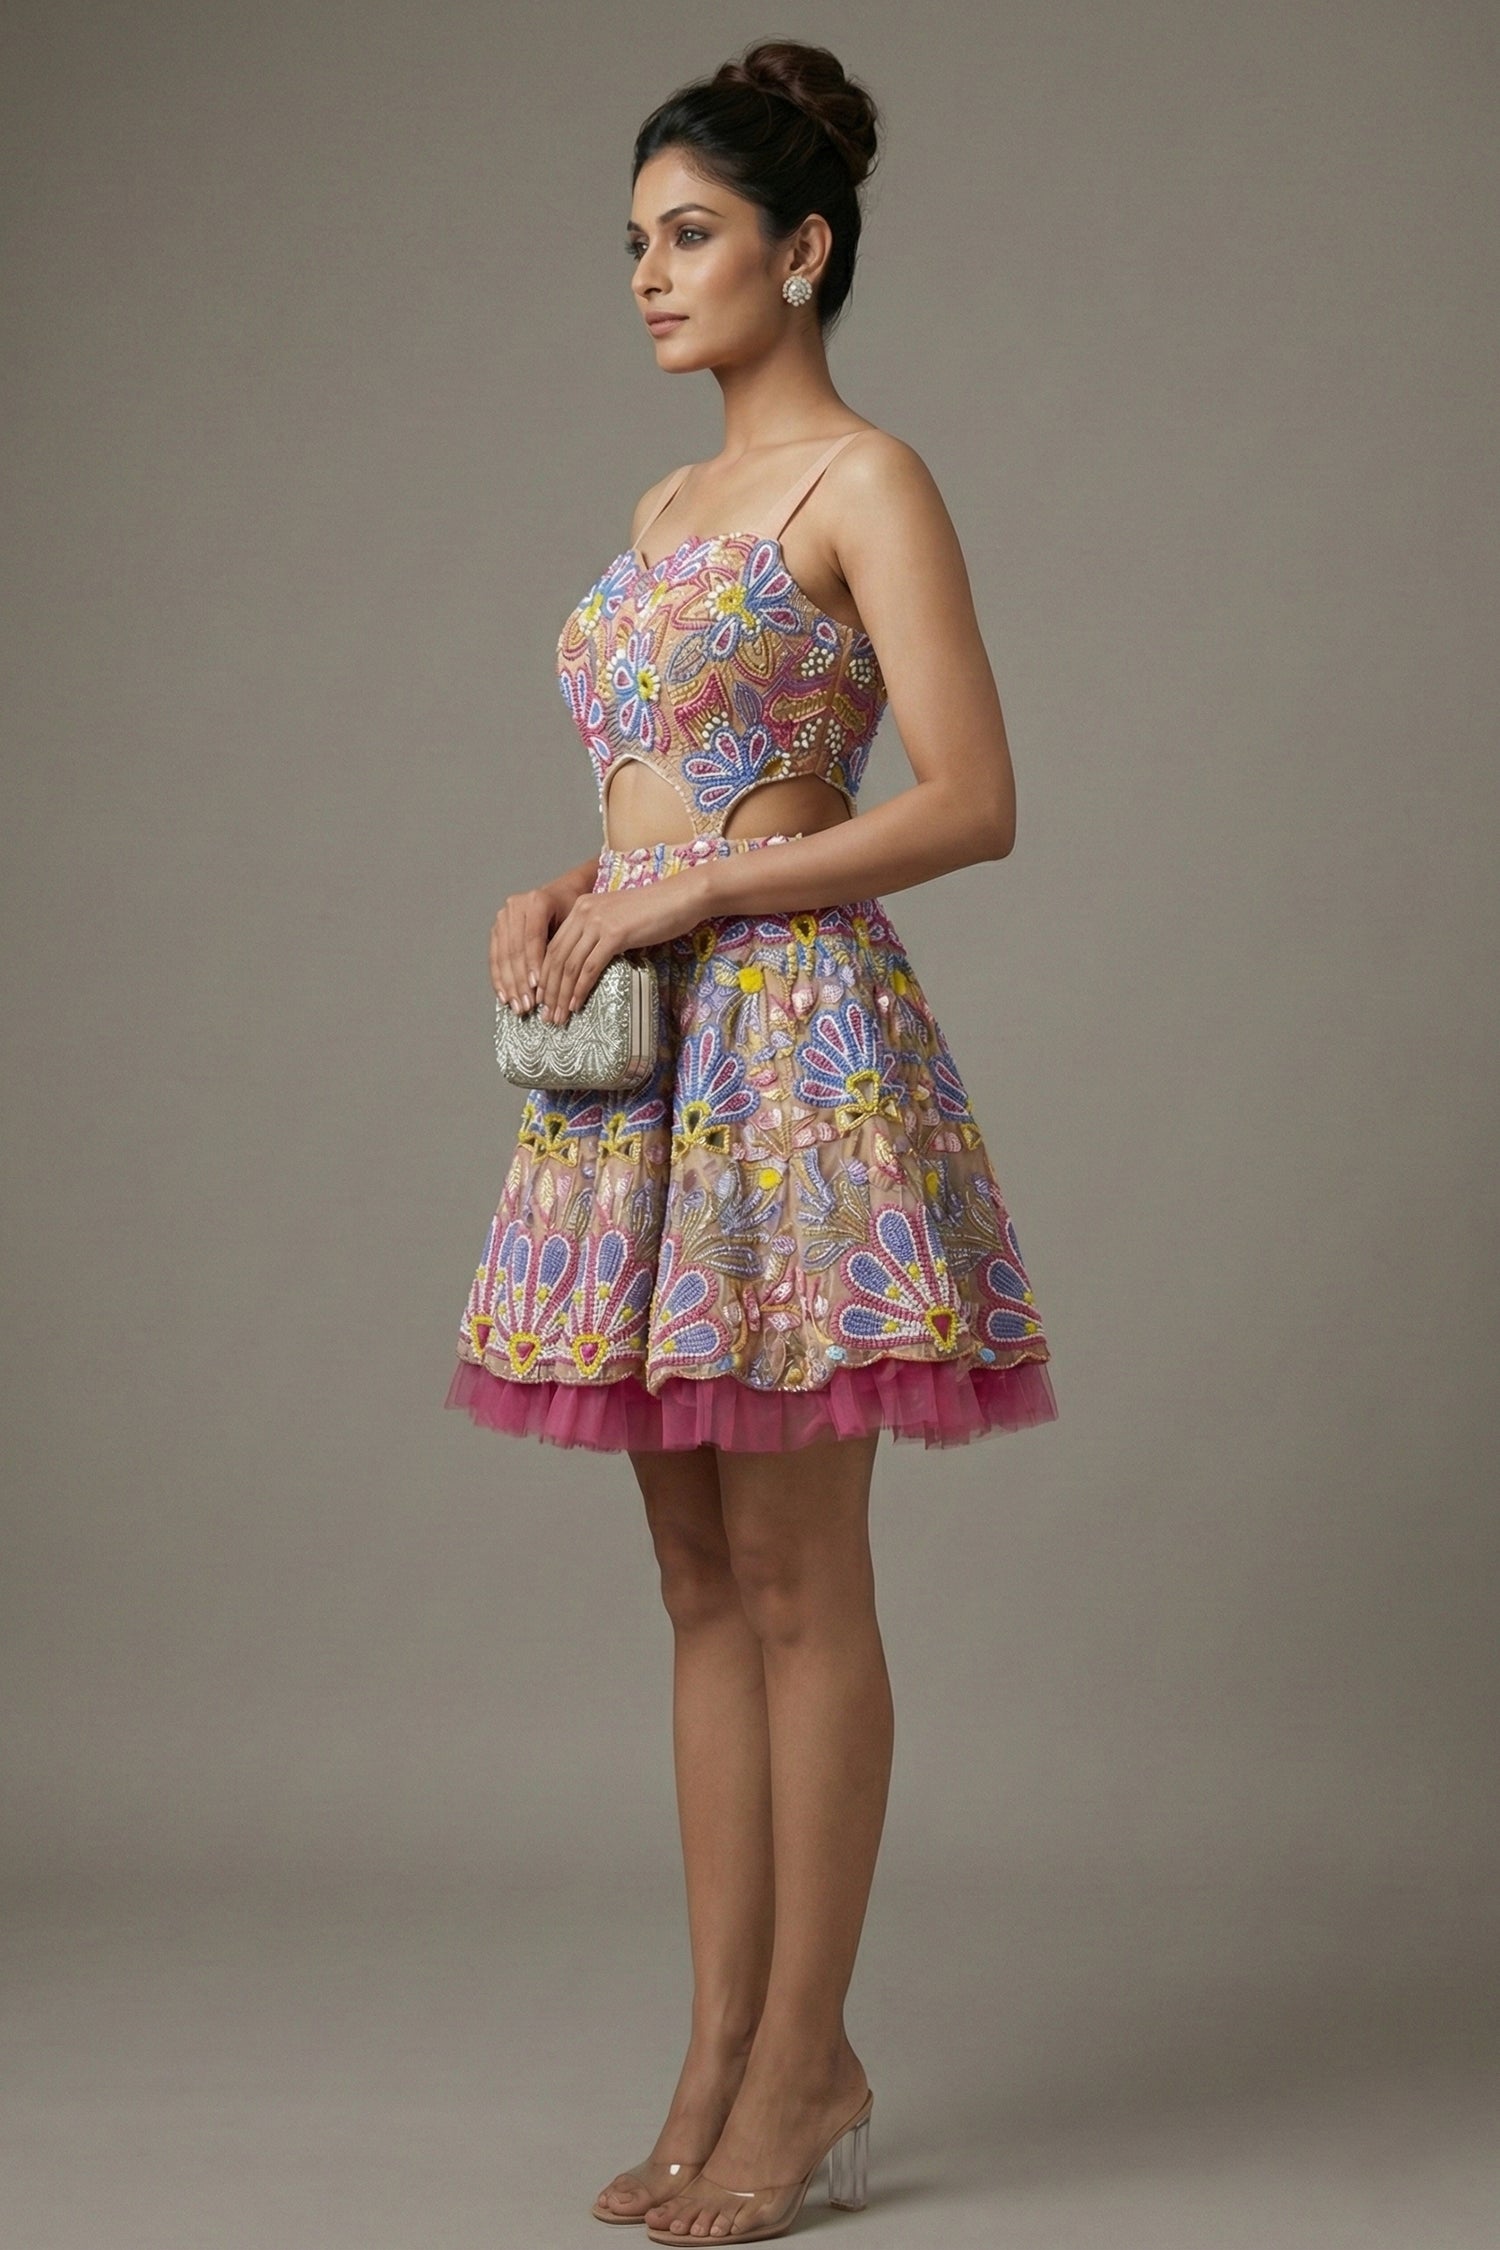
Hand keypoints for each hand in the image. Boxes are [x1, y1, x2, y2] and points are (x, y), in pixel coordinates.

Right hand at [490, 862, 598, 1011]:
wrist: (562, 893)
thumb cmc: (573, 911)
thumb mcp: (575, 923)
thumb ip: (565, 946)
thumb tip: (565, 983)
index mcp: (537, 901)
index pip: (533, 938)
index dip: (533, 963)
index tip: (537, 986)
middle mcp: (516, 906)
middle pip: (515, 949)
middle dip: (521, 981)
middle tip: (527, 1004)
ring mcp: (503, 917)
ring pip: (503, 956)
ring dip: (510, 985)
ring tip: (517, 1006)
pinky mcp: (497, 929)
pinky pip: (495, 957)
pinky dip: (499, 978)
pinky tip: (504, 997)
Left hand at [538, 872, 709, 1021]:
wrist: (681, 897)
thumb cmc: (656, 911)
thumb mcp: (619, 920)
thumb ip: (601, 935)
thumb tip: (588, 966)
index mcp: (582, 907)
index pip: (554, 946)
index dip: (545, 975)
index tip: (543, 999)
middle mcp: (584, 912)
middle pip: (556, 957)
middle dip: (549, 991)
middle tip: (546, 1016)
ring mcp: (598, 922)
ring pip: (570, 965)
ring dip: (562, 995)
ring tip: (559, 1017)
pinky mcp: (615, 934)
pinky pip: (591, 967)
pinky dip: (580, 989)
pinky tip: (576, 1005)